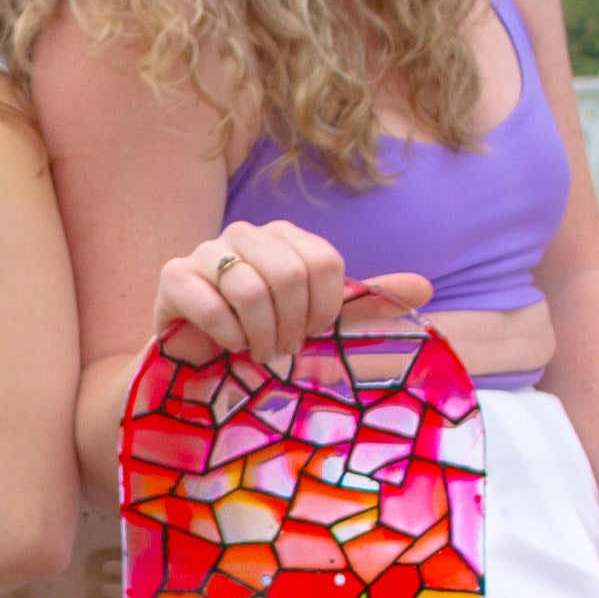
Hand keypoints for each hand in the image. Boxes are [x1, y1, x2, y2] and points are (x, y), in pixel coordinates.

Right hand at [147, 220, 433, 365]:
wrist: (196, 364)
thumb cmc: (261, 336)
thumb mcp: (316, 323)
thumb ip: (363, 305)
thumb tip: (424, 287)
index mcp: (285, 237)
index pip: (325, 262)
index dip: (325, 309)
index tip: (312, 333)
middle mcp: (245, 234)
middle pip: (290, 274)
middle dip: (292, 325)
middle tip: (283, 350)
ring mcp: (205, 251)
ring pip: (251, 289)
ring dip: (261, 335)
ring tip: (257, 352)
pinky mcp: (174, 276)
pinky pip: (212, 304)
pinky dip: (227, 336)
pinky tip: (228, 346)